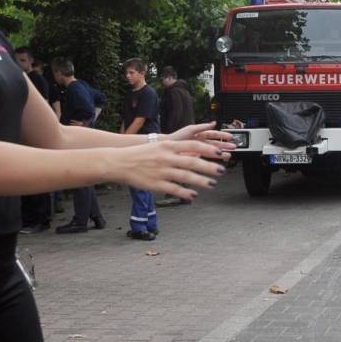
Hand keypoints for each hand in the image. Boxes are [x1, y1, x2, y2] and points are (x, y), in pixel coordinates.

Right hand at [108, 138, 231, 200]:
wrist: (119, 162)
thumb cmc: (141, 154)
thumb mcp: (159, 146)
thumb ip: (177, 149)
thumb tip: (196, 153)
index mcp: (168, 146)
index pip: (193, 145)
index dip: (208, 150)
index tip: (220, 153)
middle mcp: (166, 158)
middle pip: (192, 162)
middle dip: (210, 167)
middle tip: (222, 170)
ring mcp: (161, 171)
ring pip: (186, 177)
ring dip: (201, 181)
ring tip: (212, 184)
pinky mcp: (155, 184)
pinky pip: (174, 189)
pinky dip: (185, 193)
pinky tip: (193, 196)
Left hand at [167, 122, 237, 156]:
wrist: (166, 148)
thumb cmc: (176, 137)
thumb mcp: (191, 129)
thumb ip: (202, 127)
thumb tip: (214, 123)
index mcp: (199, 134)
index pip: (213, 134)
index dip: (222, 135)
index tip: (230, 136)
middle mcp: (200, 142)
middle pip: (215, 143)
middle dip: (225, 145)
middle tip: (233, 147)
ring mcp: (198, 150)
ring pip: (213, 151)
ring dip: (221, 153)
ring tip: (229, 155)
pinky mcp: (196, 157)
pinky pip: (207, 157)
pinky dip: (214, 159)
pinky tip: (219, 160)